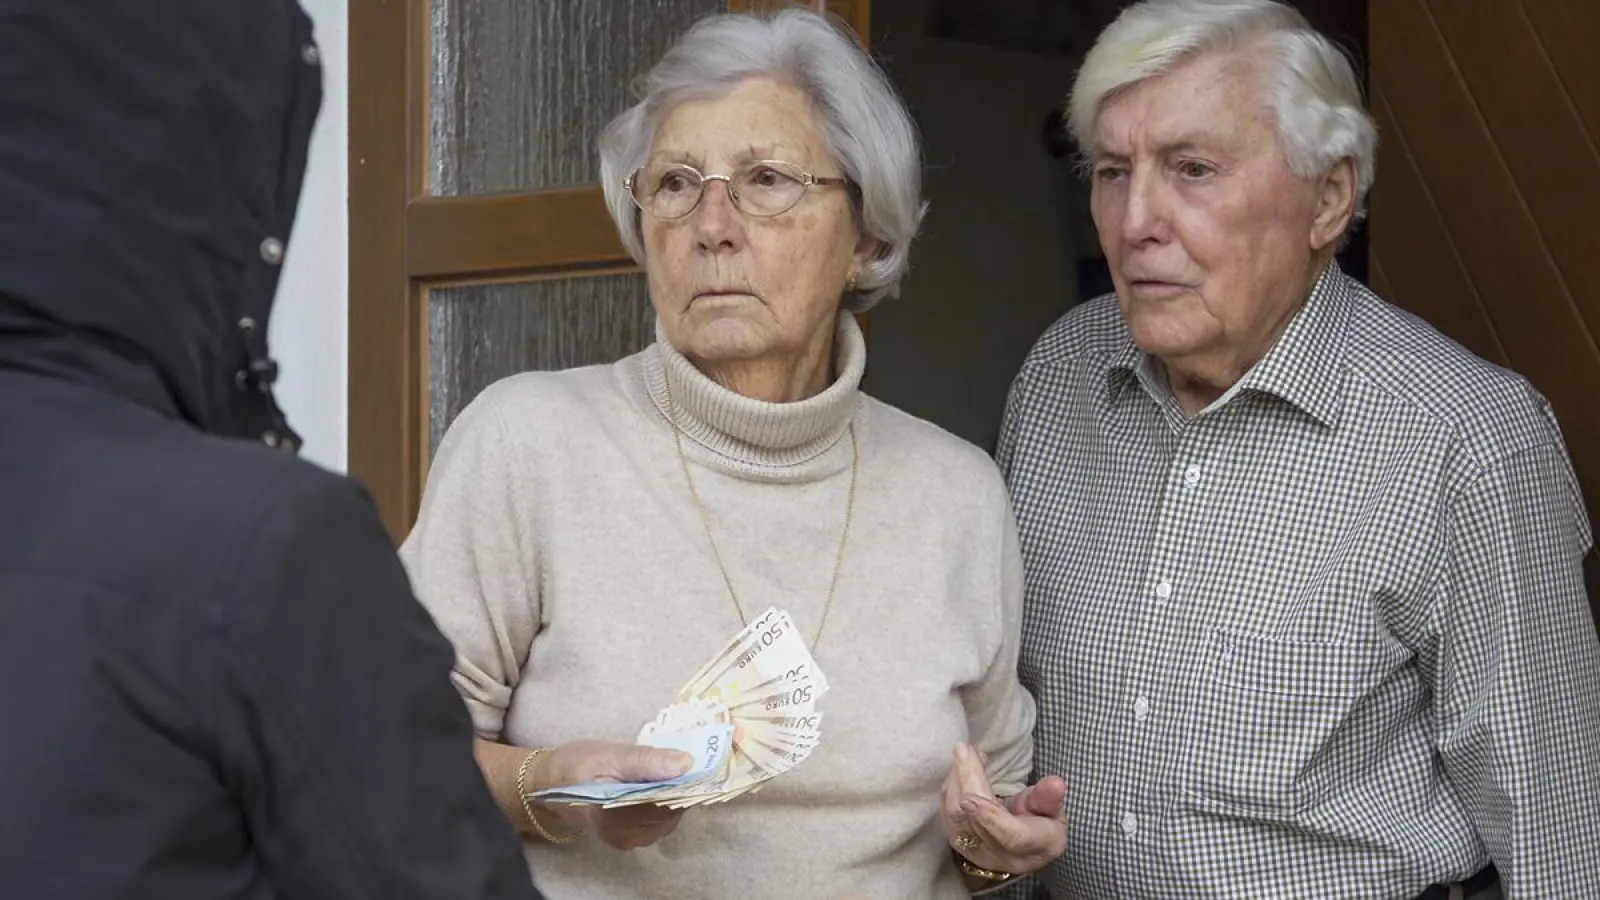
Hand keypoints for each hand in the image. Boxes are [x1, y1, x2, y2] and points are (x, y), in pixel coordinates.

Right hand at [532, 739, 692, 850]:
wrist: (549, 784)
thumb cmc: (575, 766)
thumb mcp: (607, 755)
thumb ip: (645, 761)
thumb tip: (685, 763)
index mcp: (614, 817)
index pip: (665, 804)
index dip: (685, 782)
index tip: (696, 760)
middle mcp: (624, 836)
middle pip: (669, 812)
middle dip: (680, 786)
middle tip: (683, 758)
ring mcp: (628, 840)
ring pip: (668, 817)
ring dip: (674, 792)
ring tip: (669, 767)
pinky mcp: (631, 836)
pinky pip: (659, 819)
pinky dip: (665, 800)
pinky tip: (659, 781)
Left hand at [940, 742, 1067, 875]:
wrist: (1022, 847)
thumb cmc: (1042, 824)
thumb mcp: (1054, 810)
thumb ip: (1049, 797)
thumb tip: (1056, 783)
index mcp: (1035, 846)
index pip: (1011, 836)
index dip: (991, 818)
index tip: (972, 795)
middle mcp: (1002, 855)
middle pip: (974, 822)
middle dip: (967, 782)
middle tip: (966, 749)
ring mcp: (977, 853)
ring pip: (955, 818)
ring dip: (956, 781)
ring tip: (966, 754)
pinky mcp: (959, 844)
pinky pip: (946, 815)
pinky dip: (950, 788)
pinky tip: (959, 770)